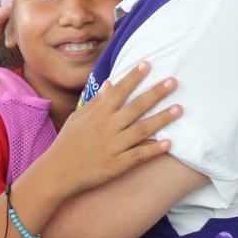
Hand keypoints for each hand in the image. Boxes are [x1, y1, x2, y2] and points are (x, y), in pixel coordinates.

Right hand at [36, 62, 180, 196]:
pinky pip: (139, 155)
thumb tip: (110, 84)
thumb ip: (95, 102)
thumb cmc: (67, 143)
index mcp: (97, 115)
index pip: (119, 91)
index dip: (134, 77)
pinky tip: (169, 143)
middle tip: (173, 82)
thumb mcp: (77, 118)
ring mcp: (113, 147)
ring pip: (142, 130)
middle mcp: (107, 128)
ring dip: (162, 119)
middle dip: (155, 93)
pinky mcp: (117, 165)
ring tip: (179, 109)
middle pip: (136, 107)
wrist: (58, 174)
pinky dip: (154, 149)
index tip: (148, 64)